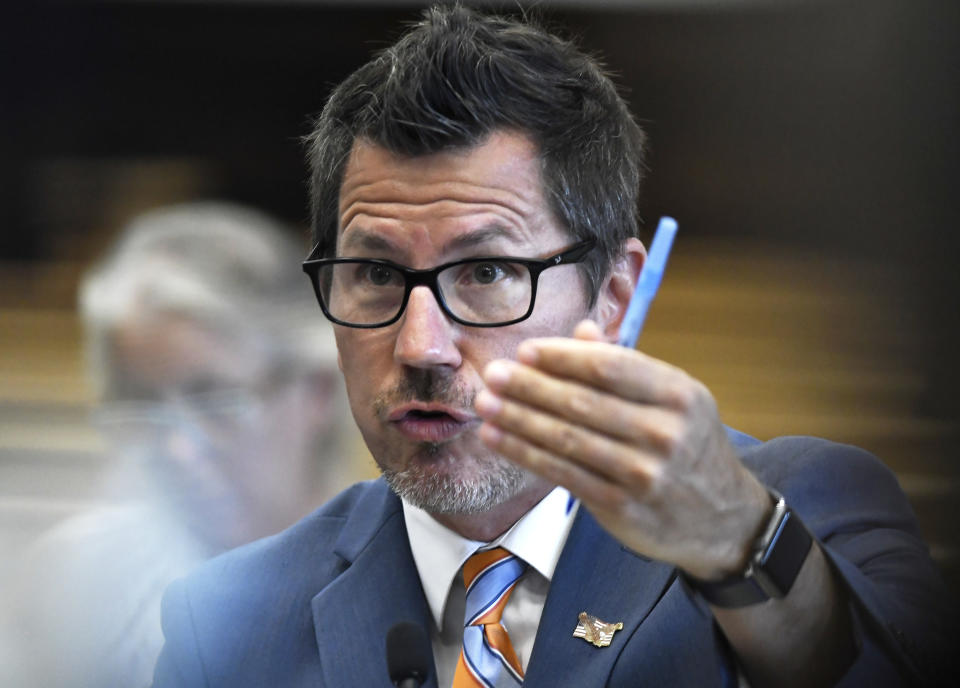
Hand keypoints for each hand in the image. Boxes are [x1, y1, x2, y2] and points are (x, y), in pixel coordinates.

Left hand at [475, 320, 771, 579]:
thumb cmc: (688, 446)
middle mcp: (665, 431)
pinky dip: (525, 454)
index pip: (609, 367)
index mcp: (678, 393)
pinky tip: (498, 438)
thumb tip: (580, 331)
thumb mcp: (673, 399)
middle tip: (492, 374)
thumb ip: (625, 366)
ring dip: (519, 419)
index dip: (561, 357)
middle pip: (582, 402)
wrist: (723, 519)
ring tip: (484, 404)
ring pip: (568, 440)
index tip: (525, 351)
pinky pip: (564, 474)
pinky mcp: (623, 507)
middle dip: (529, 386)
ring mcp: (644, 473)